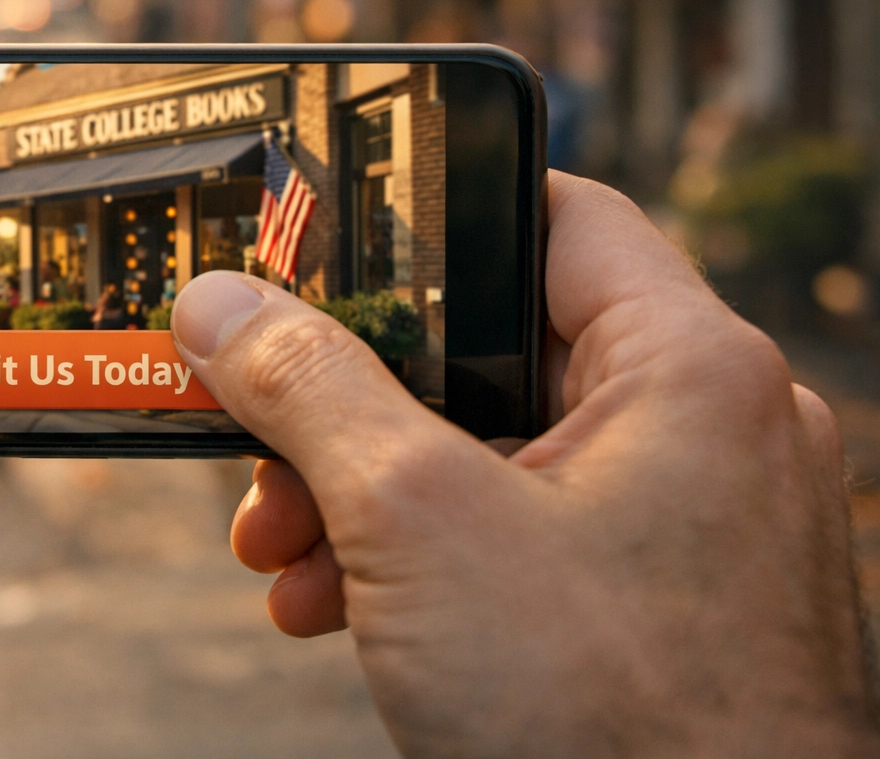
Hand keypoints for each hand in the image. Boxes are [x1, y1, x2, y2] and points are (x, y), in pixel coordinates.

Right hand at [172, 173, 877, 757]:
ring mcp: (682, 523)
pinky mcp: (650, 602)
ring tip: (278, 546)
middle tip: (262, 422)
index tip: (324, 237)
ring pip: (494, 453)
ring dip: (367, 489)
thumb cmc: (609, 721)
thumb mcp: (418, 524)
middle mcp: (701, 430)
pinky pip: (520, 537)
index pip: (553, 214)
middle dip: (355, 396)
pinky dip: (423, 558)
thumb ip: (311, 389)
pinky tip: (333, 607)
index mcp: (689, 367)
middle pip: (497, 348)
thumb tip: (219, 303)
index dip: (431, 213)